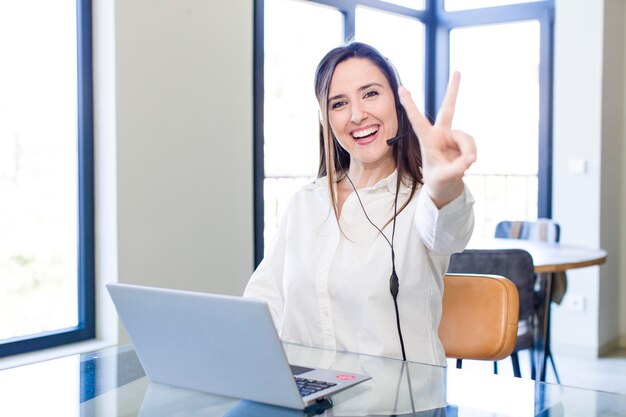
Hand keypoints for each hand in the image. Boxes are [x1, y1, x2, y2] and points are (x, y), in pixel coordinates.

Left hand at [399, 71, 475, 207]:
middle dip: (454, 91)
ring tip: (466, 164)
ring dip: (468, 151)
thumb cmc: (438, 181)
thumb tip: (470, 158)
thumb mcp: (443, 178)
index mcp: (427, 139)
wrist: (446, 187)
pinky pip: (471, 145)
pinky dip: (471, 154)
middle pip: (449, 109)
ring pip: (466, 138)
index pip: (417, 119)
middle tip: (458, 71)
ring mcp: (453, 137)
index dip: (409, 104)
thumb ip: (456, 168)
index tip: (401, 87)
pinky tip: (467, 163)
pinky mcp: (463, 143)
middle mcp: (440, 134)